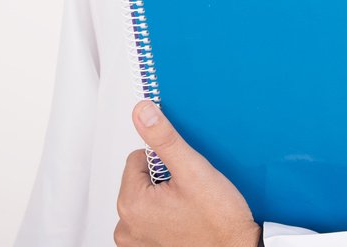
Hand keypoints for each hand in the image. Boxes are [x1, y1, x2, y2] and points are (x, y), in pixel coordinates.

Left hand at [115, 99, 260, 246]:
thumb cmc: (219, 221)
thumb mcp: (193, 169)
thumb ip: (164, 138)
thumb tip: (142, 112)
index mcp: (131, 204)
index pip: (138, 159)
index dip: (165, 161)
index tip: (183, 176)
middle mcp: (126, 226)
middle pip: (141, 180)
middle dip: (164, 180)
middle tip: (189, 194)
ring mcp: (135, 242)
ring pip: (147, 199)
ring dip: (164, 198)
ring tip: (189, 208)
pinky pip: (150, 219)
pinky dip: (165, 216)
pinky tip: (185, 220)